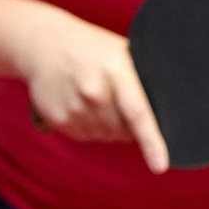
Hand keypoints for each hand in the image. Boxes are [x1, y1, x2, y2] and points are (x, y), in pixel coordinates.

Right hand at [14, 11, 167, 172]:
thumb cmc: (90, 47)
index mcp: (116, 72)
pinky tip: (79, 101)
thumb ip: (140, 78)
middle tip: (114, 97)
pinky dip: (87, 125)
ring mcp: (73, 107)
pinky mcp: (57, 119)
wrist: (42, 42)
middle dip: (125, 124)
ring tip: (94, 95)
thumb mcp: (120, 51)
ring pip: (103, 135)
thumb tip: (166, 110)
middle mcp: (94, 92)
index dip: (152, 143)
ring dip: (105, 124)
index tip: (160, 166)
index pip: (138, 114)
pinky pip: (84, 136)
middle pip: (122, 131)